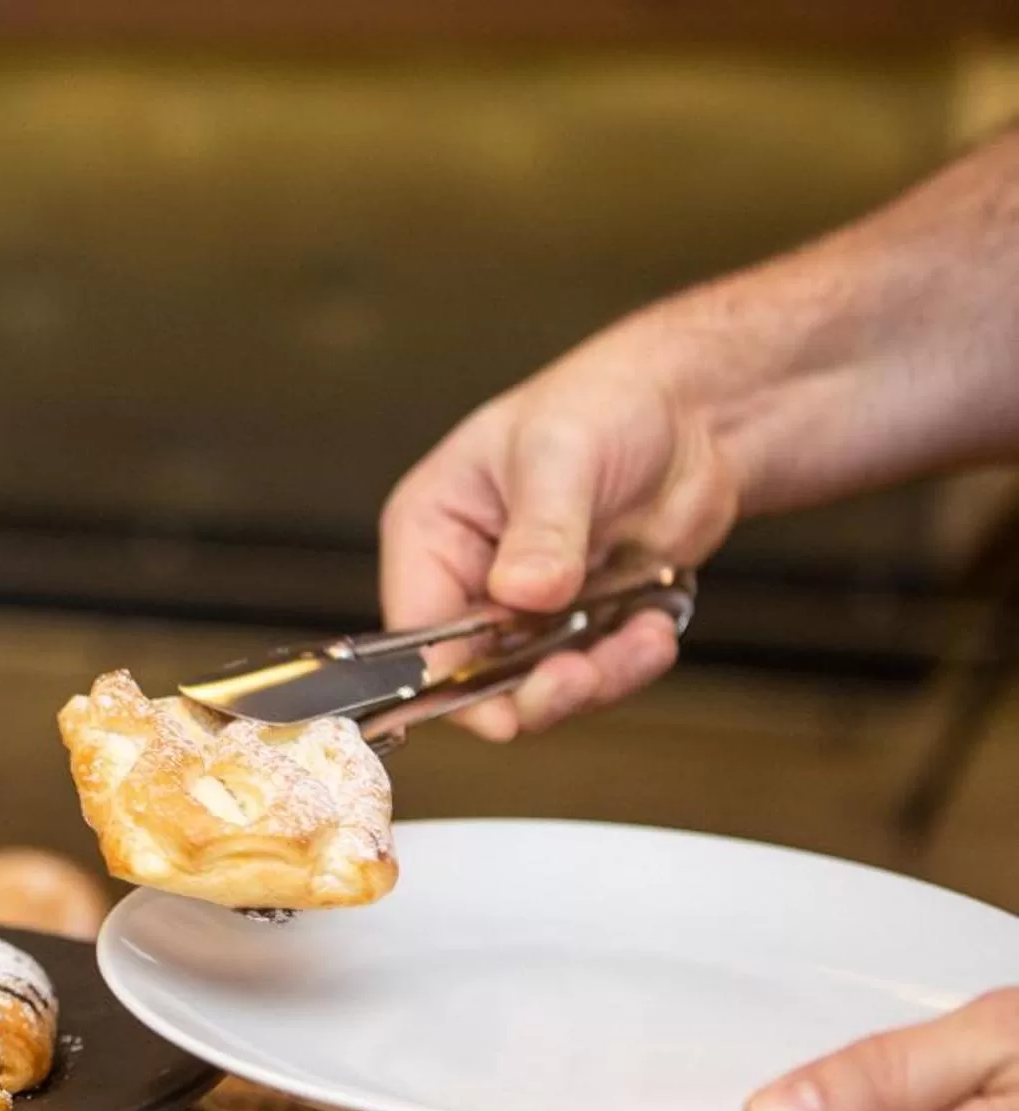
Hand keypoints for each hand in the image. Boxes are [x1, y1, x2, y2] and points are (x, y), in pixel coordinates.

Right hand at [378, 315, 745, 739]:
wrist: (696, 410)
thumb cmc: (607, 400)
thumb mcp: (563, 453)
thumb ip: (541, 528)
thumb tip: (520, 590)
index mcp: (433, 530)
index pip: (414, 628)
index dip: (447, 679)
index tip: (496, 709)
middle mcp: (469, 578)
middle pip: (472, 673)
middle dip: (528, 689)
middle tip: (578, 678)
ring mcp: (526, 607)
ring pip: (536, 684)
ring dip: (592, 679)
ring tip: (640, 641)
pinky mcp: (580, 622)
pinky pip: (593, 673)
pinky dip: (627, 666)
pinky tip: (654, 628)